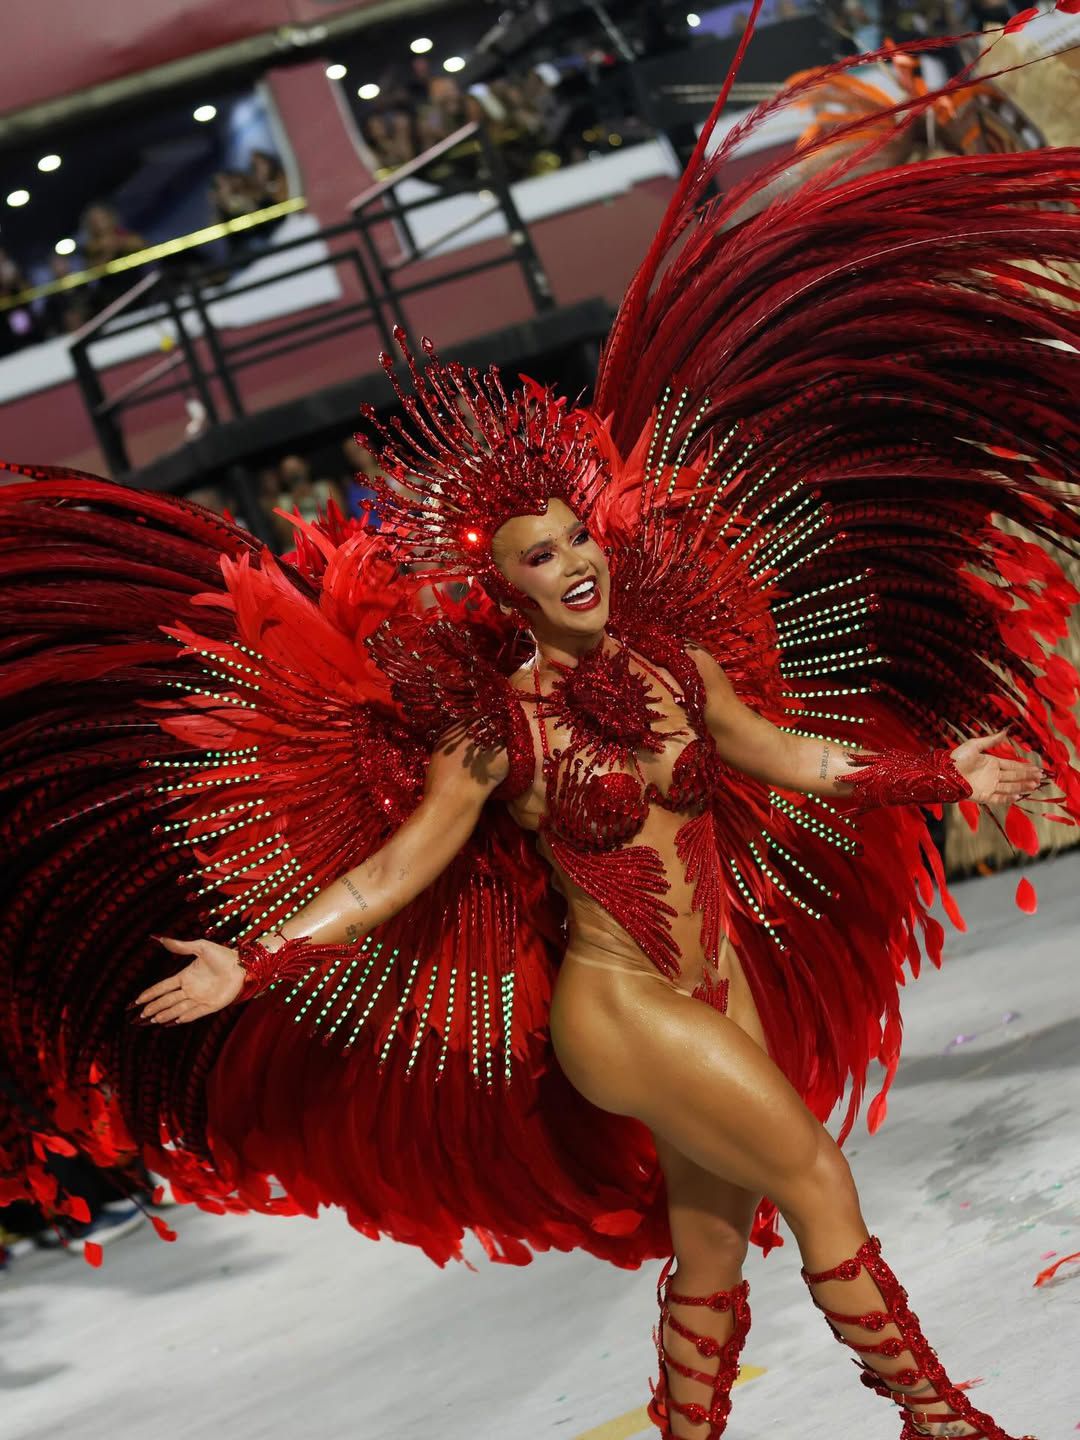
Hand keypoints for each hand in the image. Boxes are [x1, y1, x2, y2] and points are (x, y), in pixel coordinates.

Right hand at [129, 936, 246, 1025]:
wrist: (242, 964)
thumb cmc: (222, 955)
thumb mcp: (200, 947)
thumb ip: (180, 946)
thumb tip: (160, 938)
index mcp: (185, 976)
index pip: (163, 987)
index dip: (150, 993)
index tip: (137, 1000)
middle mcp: (190, 989)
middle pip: (167, 1000)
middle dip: (154, 1007)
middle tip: (140, 1015)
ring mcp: (200, 998)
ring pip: (178, 1008)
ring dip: (165, 1014)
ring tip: (153, 1020)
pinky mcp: (211, 1005)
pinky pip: (194, 1013)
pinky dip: (184, 1017)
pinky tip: (173, 1021)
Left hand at [949, 729, 1043, 804]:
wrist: (944, 772)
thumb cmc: (957, 757)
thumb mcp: (975, 745)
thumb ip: (991, 740)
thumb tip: (1006, 730)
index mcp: (991, 763)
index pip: (1012, 766)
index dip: (1025, 767)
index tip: (1037, 768)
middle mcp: (992, 775)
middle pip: (1014, 777)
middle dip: (1027, 777)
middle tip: (1040, 777)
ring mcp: (988, 786)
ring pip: (1009, 787)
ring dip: (1022, 786)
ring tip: (1034, 785)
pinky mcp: (983, 796)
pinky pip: (998, 798)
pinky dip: (1008, 798)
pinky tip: (1018, 795)